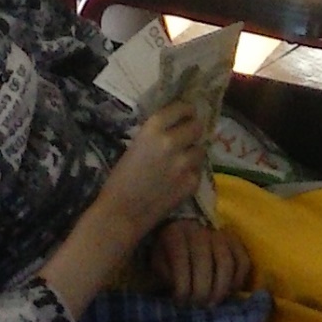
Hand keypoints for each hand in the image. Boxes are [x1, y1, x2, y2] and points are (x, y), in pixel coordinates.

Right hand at [94, 100, 206, 245]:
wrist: (121, 213)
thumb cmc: (120, 179)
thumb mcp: (135, 146)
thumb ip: (156, 134)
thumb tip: (175, 126)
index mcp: (153, 129)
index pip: (180, 108)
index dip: (186, 110)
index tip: (188, 113)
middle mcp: (171, 141)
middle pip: (197, 126)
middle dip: (193, 131)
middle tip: (188, 137)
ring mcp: (184, 162)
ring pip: (201, 149)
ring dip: (193, 153)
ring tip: (182, 162)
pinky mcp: (191, 182)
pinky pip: (198, 170)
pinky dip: (191, 173)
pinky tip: (178, 180)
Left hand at [151, 222, 252, 304]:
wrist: (185, 233)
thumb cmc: (170, 254)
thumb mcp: (159, 263)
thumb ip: (166, 275)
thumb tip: (182, 292)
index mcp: (176, 234)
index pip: (180, 262)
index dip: (182, 286)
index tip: (180, 303)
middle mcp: (199, 231)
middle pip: (204, 263)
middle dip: (202, 291)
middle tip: (198, 306)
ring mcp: (220, 234)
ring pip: (226, 263)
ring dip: (220, 289)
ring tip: (212, 303)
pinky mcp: (235, 241)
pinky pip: (243, 261)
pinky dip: (238, 280)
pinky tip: (228, 292)